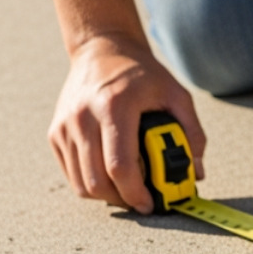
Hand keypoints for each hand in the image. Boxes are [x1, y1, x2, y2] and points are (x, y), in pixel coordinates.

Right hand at [50, 34, 205, 212]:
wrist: (101, 49)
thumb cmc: (142, 74)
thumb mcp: (176, 94)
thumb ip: (192, 132)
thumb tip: (197, 172)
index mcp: (115, 106)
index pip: (119, 165)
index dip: (135, 193)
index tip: (150, 204)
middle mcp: (83, 117)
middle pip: (96, 180)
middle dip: (122, 200)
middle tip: (142, 202)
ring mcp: (64, 126)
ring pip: (80, 183)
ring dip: (106, 196)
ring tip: (128, 191)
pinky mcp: (55, 133)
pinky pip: (70, 173)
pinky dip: (90, 183)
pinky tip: (110, 177)